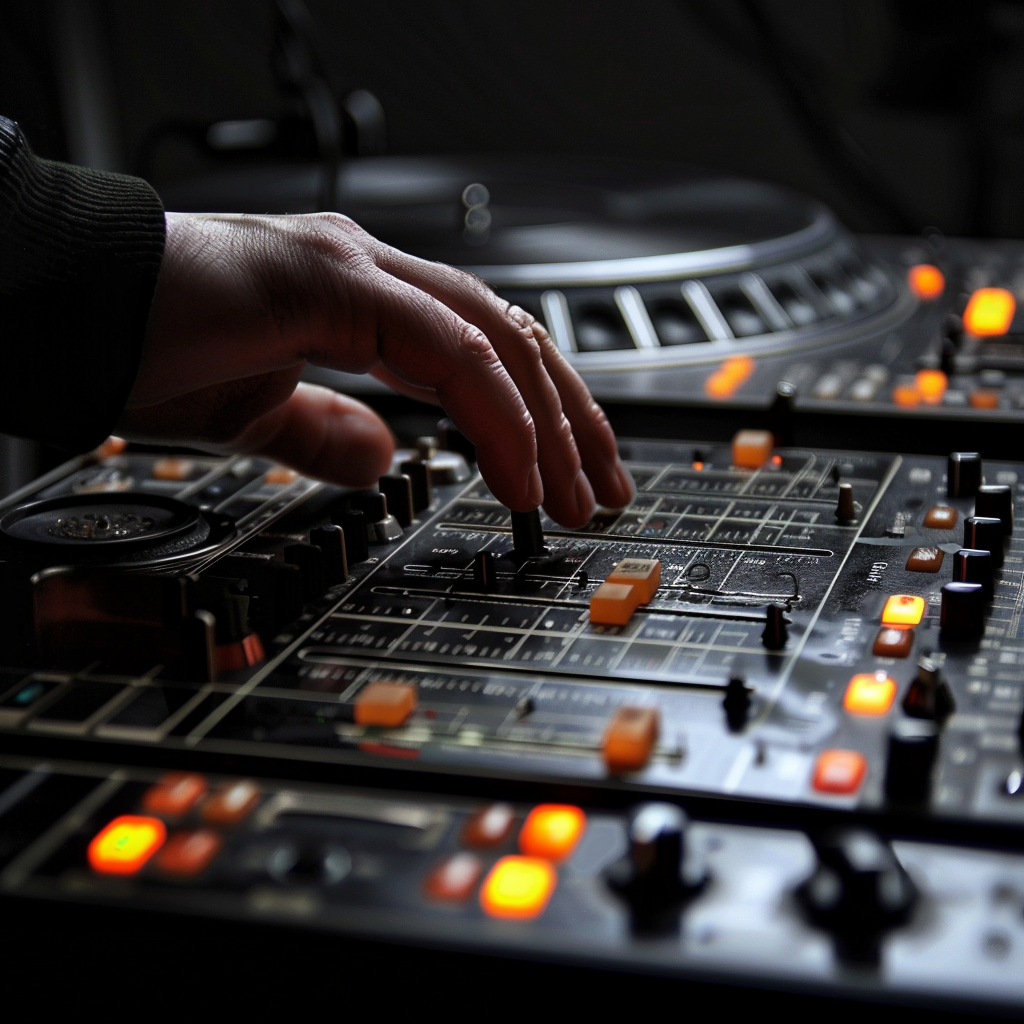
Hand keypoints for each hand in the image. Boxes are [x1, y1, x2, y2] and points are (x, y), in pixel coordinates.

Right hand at [119, 212, 633, 526]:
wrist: (61, 308)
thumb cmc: (143, 350)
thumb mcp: (254, 415)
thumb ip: (324, 433)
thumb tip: (382, 460)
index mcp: (359, 299)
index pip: (482, 347)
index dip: (538, 409)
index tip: (565, 474)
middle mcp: (370, 271)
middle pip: (512, 337)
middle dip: (570, 418)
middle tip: (601, 489)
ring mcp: (353, 268)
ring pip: (496, 339)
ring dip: (549, 422)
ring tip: (576, 493)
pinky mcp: (328, 282)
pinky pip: (444, 353)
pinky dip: (495, 416)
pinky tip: (518, 473)